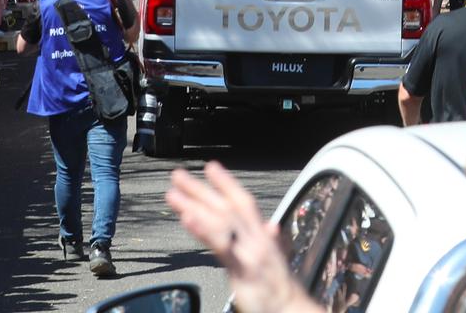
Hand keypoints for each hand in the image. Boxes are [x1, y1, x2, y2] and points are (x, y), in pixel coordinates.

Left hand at [166, 163, 316, 312]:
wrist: (292, 310)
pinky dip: (203, 229)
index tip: (210, 166)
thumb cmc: (280, 289)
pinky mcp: (243, 269)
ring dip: (195, 205)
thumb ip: (271, 242)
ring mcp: (250, 252)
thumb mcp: (277, 260)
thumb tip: (272, 226)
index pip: (244, 203)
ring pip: (220, 221)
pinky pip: (221, 246)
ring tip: (173, 195)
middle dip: (201, 190)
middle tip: (177, 175)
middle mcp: (256, 239)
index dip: (227, 184)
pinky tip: (188, 219)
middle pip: (226, 208)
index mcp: (262, 237)